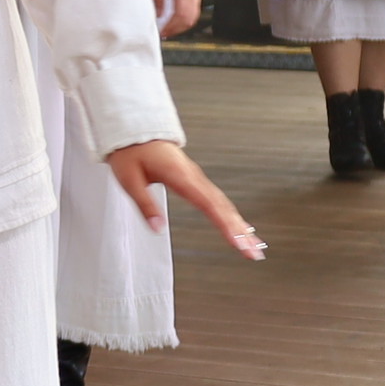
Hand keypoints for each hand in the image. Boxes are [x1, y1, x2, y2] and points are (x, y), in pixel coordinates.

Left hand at [105, 140, 261, 258]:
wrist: (135, 131)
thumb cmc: (131, 153)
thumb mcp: (130, 180)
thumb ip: (145, 205)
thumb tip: (157, 228)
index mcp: (181, 176)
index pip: (208, 205)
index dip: (226, 225)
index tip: (238, 243)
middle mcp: (194, 177)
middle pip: (223, 207)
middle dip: (241, 232)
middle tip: (254, 254)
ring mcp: (197, 178)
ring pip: (224, 204)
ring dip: (240, 226)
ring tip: (254, 246)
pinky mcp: (196, 180)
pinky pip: (218, 200)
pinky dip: (231, 215)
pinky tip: (240, 227)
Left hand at [149, 0, 201, 39]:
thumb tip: (158, 15)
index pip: (180, 15)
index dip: (172, 26)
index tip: (163, 31)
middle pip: (188, 20)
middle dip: (176, 30)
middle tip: (165, 33)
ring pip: (192, 19)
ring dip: (181, 27)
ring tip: (170, 30)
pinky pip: (194, 14)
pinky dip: (186, 22)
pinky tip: (177, 24)